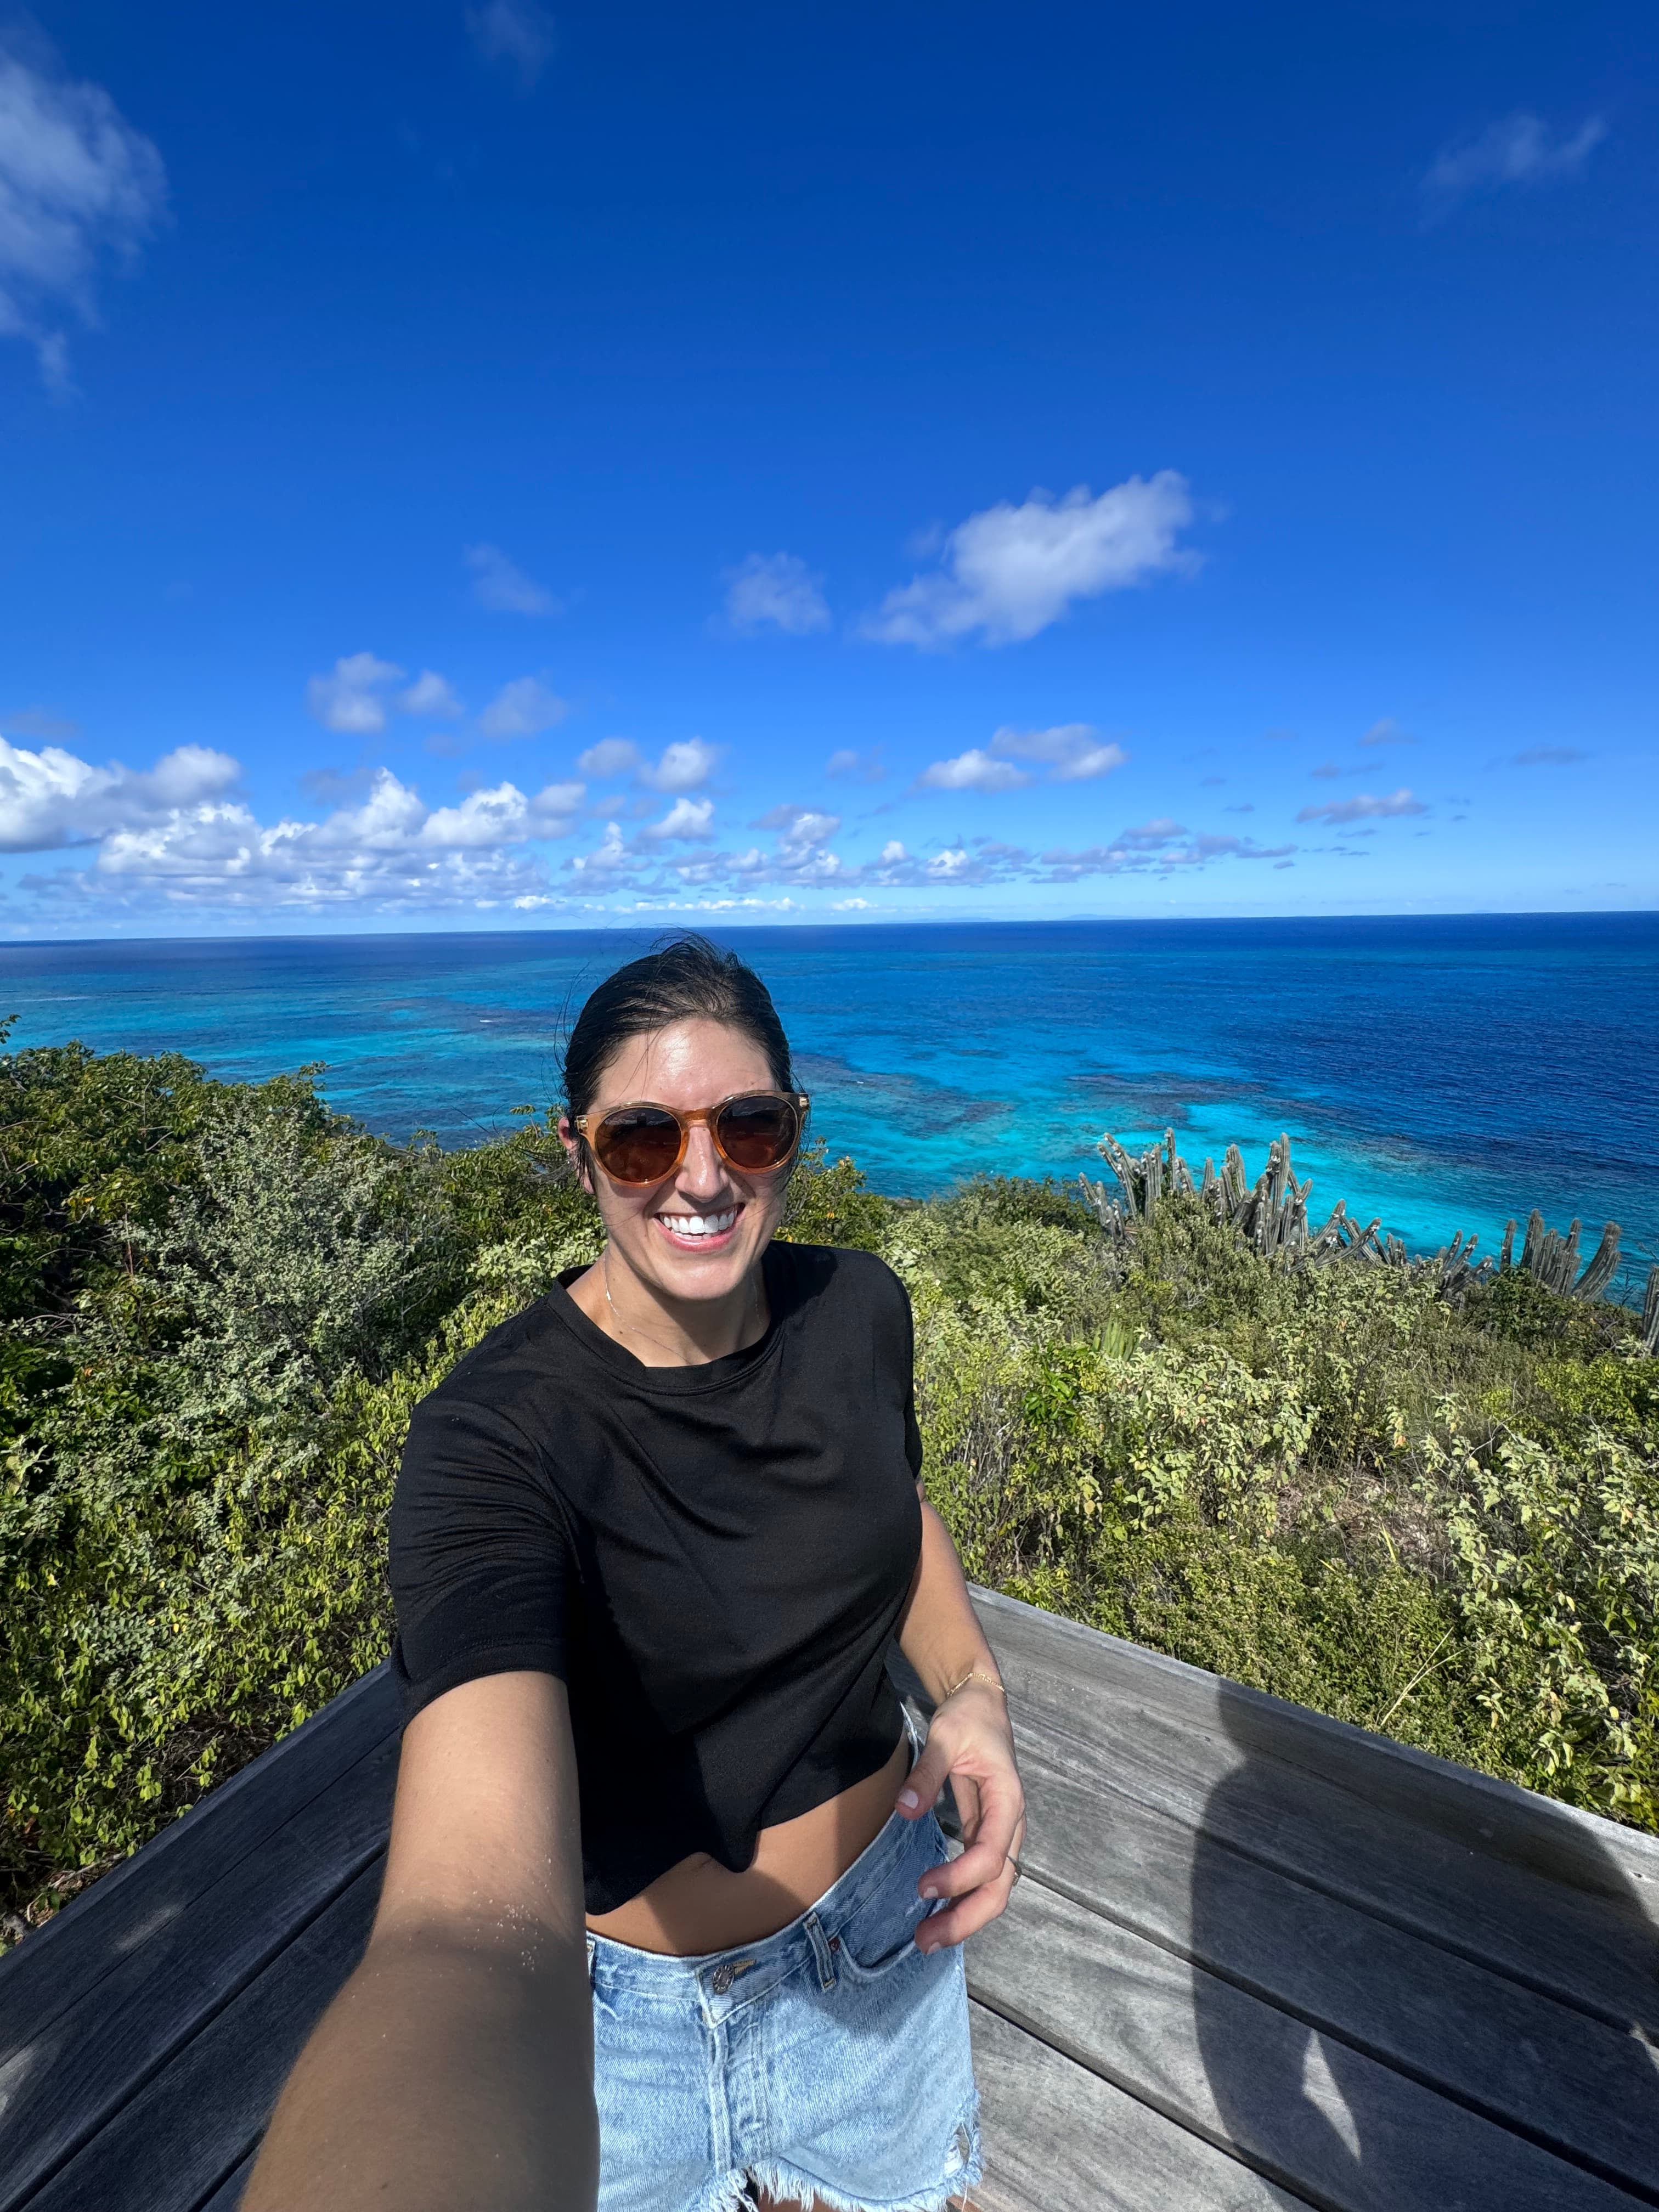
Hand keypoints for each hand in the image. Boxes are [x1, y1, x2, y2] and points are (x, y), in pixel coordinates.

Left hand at [894, 1680, 1024, 1952]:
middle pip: (1000, 1886)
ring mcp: (1001, 1832)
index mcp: (1007, 1801)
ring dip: (966, 1915)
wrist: (982, 1704)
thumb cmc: (969, 1718)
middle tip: (926, 1940)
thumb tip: (905, 1808)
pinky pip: (981, 1875)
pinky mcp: (986, 1832)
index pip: (991, 1854)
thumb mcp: (947, 1735)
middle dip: (966, 1917)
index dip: (959, 1877)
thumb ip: (927, 1771)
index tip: (922, 1886)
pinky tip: (939, 1911)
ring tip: (929, 1937)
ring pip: (994, 1888)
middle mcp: (1011, 1824)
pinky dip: (964, 1897)